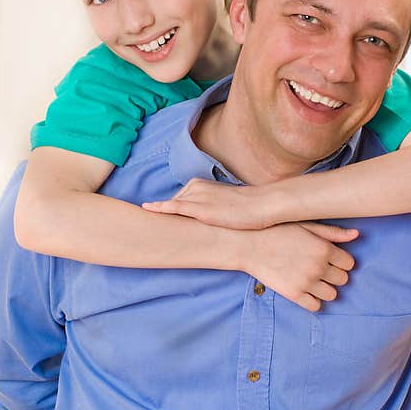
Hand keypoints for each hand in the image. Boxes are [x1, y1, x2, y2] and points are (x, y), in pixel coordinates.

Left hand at [143, 178, 277, 228]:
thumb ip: (211, 207)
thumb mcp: (226, 203)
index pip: (178, 198)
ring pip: (169, 205)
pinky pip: (174, 207)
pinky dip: (160, 208)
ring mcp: (197, 197)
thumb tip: (207, 218)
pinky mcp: (200, 209)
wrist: (264, 205)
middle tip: (150, 224)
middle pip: (172, 202)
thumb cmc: (250, 207)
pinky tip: (147, 209)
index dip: (170, 209)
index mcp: (201, 185)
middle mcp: (196, 187)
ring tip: (147, 225)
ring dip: (158, 212)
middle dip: (163, 212)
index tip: (154, 214)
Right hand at [241, 222, 357, 311]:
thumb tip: (357, 235)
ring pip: (332, 295)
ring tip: (314, 281)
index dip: (341, 262)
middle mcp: (319, 267)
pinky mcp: (294, 295)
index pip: (349, 264)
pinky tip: (307, 292)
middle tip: (321, 269)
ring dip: (326, 288)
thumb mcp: (306, 226)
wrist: (248, 244)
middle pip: (343, 279)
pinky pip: (315, 306)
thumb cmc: (278, 231)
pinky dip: (314, 301)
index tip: (331, 259)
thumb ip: (332, 233)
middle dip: (334, 275)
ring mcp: (307, 282)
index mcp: (324, 248)